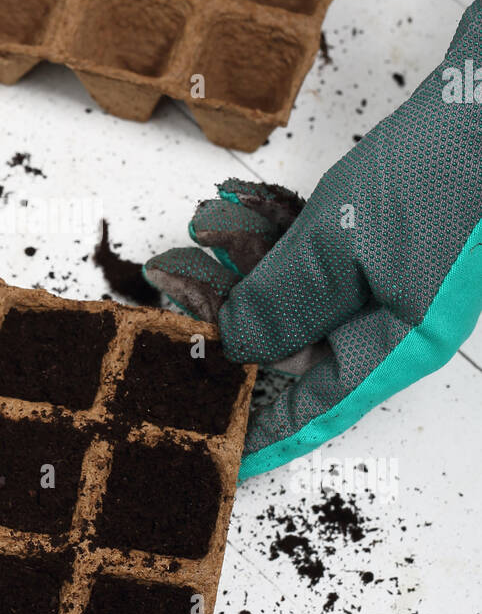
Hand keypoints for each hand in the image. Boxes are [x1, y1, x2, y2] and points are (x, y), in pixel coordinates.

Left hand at [146, 0, 481, 479]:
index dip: (260, 429)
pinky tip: (241, 202)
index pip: (312, 407)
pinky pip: (319, 246)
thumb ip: (284, 302)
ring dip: (245, 257)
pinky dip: (278, 228)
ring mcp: (393, 271)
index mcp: (393, 343)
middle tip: (173, 285)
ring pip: (298, 284)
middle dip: (229, 309)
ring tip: (202, 225)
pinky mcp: (389, 228)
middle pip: (292, 337)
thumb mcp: (342, 243)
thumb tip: (238, 348)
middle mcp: (393, 316)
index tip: (213, 441)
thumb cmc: (442, 172)